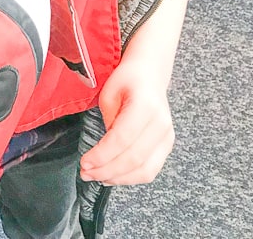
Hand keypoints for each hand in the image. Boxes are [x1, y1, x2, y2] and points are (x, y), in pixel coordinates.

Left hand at [79, 59, 174, 184]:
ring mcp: (167, 137)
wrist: (149, 74)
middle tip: (86, 173)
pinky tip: (113, 176)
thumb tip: (103, 152)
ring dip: (118, 178)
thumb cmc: (126, 80)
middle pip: (133, 158)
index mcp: (145, 105)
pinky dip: (130, 178)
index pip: (122, 139)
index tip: (85, 162)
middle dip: (106, 170)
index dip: (102, 155)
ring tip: (97, 177)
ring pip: (144, 170)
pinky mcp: (167, 146)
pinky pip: (150, 170)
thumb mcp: (108, 93)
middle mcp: (161, 124)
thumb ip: (108, 122)